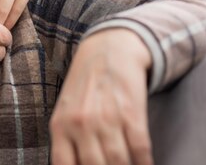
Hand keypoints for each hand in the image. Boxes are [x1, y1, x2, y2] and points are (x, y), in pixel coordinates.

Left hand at [50, 29, 153, 164]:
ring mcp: (107, 118)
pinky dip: (145, 164)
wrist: (108, 50)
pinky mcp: (131, 113)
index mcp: (60, 125)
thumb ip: (67, 141)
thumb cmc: (84, 87)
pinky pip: (140, 149)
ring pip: (119, 162)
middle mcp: (81, 124)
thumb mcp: (65, 111)